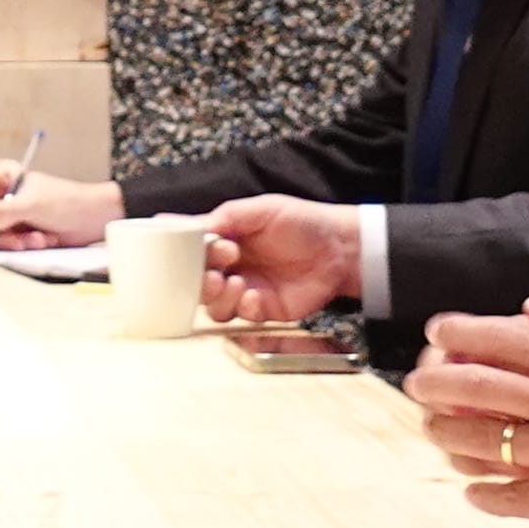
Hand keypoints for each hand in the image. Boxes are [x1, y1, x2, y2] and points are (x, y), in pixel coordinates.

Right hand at [0, 164, 122, 246]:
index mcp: (3, 175)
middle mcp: (2, 194)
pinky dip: (24, 247)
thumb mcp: (33, 205)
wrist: (94, 218)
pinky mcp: (18, 233)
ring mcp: (9, 215)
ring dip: (17, 242)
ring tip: (40, 240)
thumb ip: (3, 213)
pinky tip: (43, 242)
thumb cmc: (68, 202)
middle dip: (5, 231)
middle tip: (26, 236)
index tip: (4, 212)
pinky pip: (6, 246)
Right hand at [196, 195, 362, 322]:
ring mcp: (245, 290)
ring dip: (218, 298)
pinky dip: (243, 308)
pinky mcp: (263, 310)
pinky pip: (242, 317)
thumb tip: (200, 228)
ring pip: (214, 306)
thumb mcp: (264, 209)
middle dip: (199, 281)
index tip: (200, 249)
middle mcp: (230, 267)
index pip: (192, 250)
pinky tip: (255, 296)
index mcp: (225, 240)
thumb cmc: (303, 223)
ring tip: (233, 284)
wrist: (340, 250)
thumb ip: (230, 216)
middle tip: (215, 274)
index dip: (188, 253)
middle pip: (197, 283)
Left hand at [408, 297, 528, 527]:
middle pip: (475, 387)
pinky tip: (472, 490)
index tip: (435, 332)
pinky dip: (485, 495)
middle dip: (433, 382)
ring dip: (446, 436)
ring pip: (482, 444)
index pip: (499, 338)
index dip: (455, 332)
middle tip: (418, 384)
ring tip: (434, 431)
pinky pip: (513, 498)